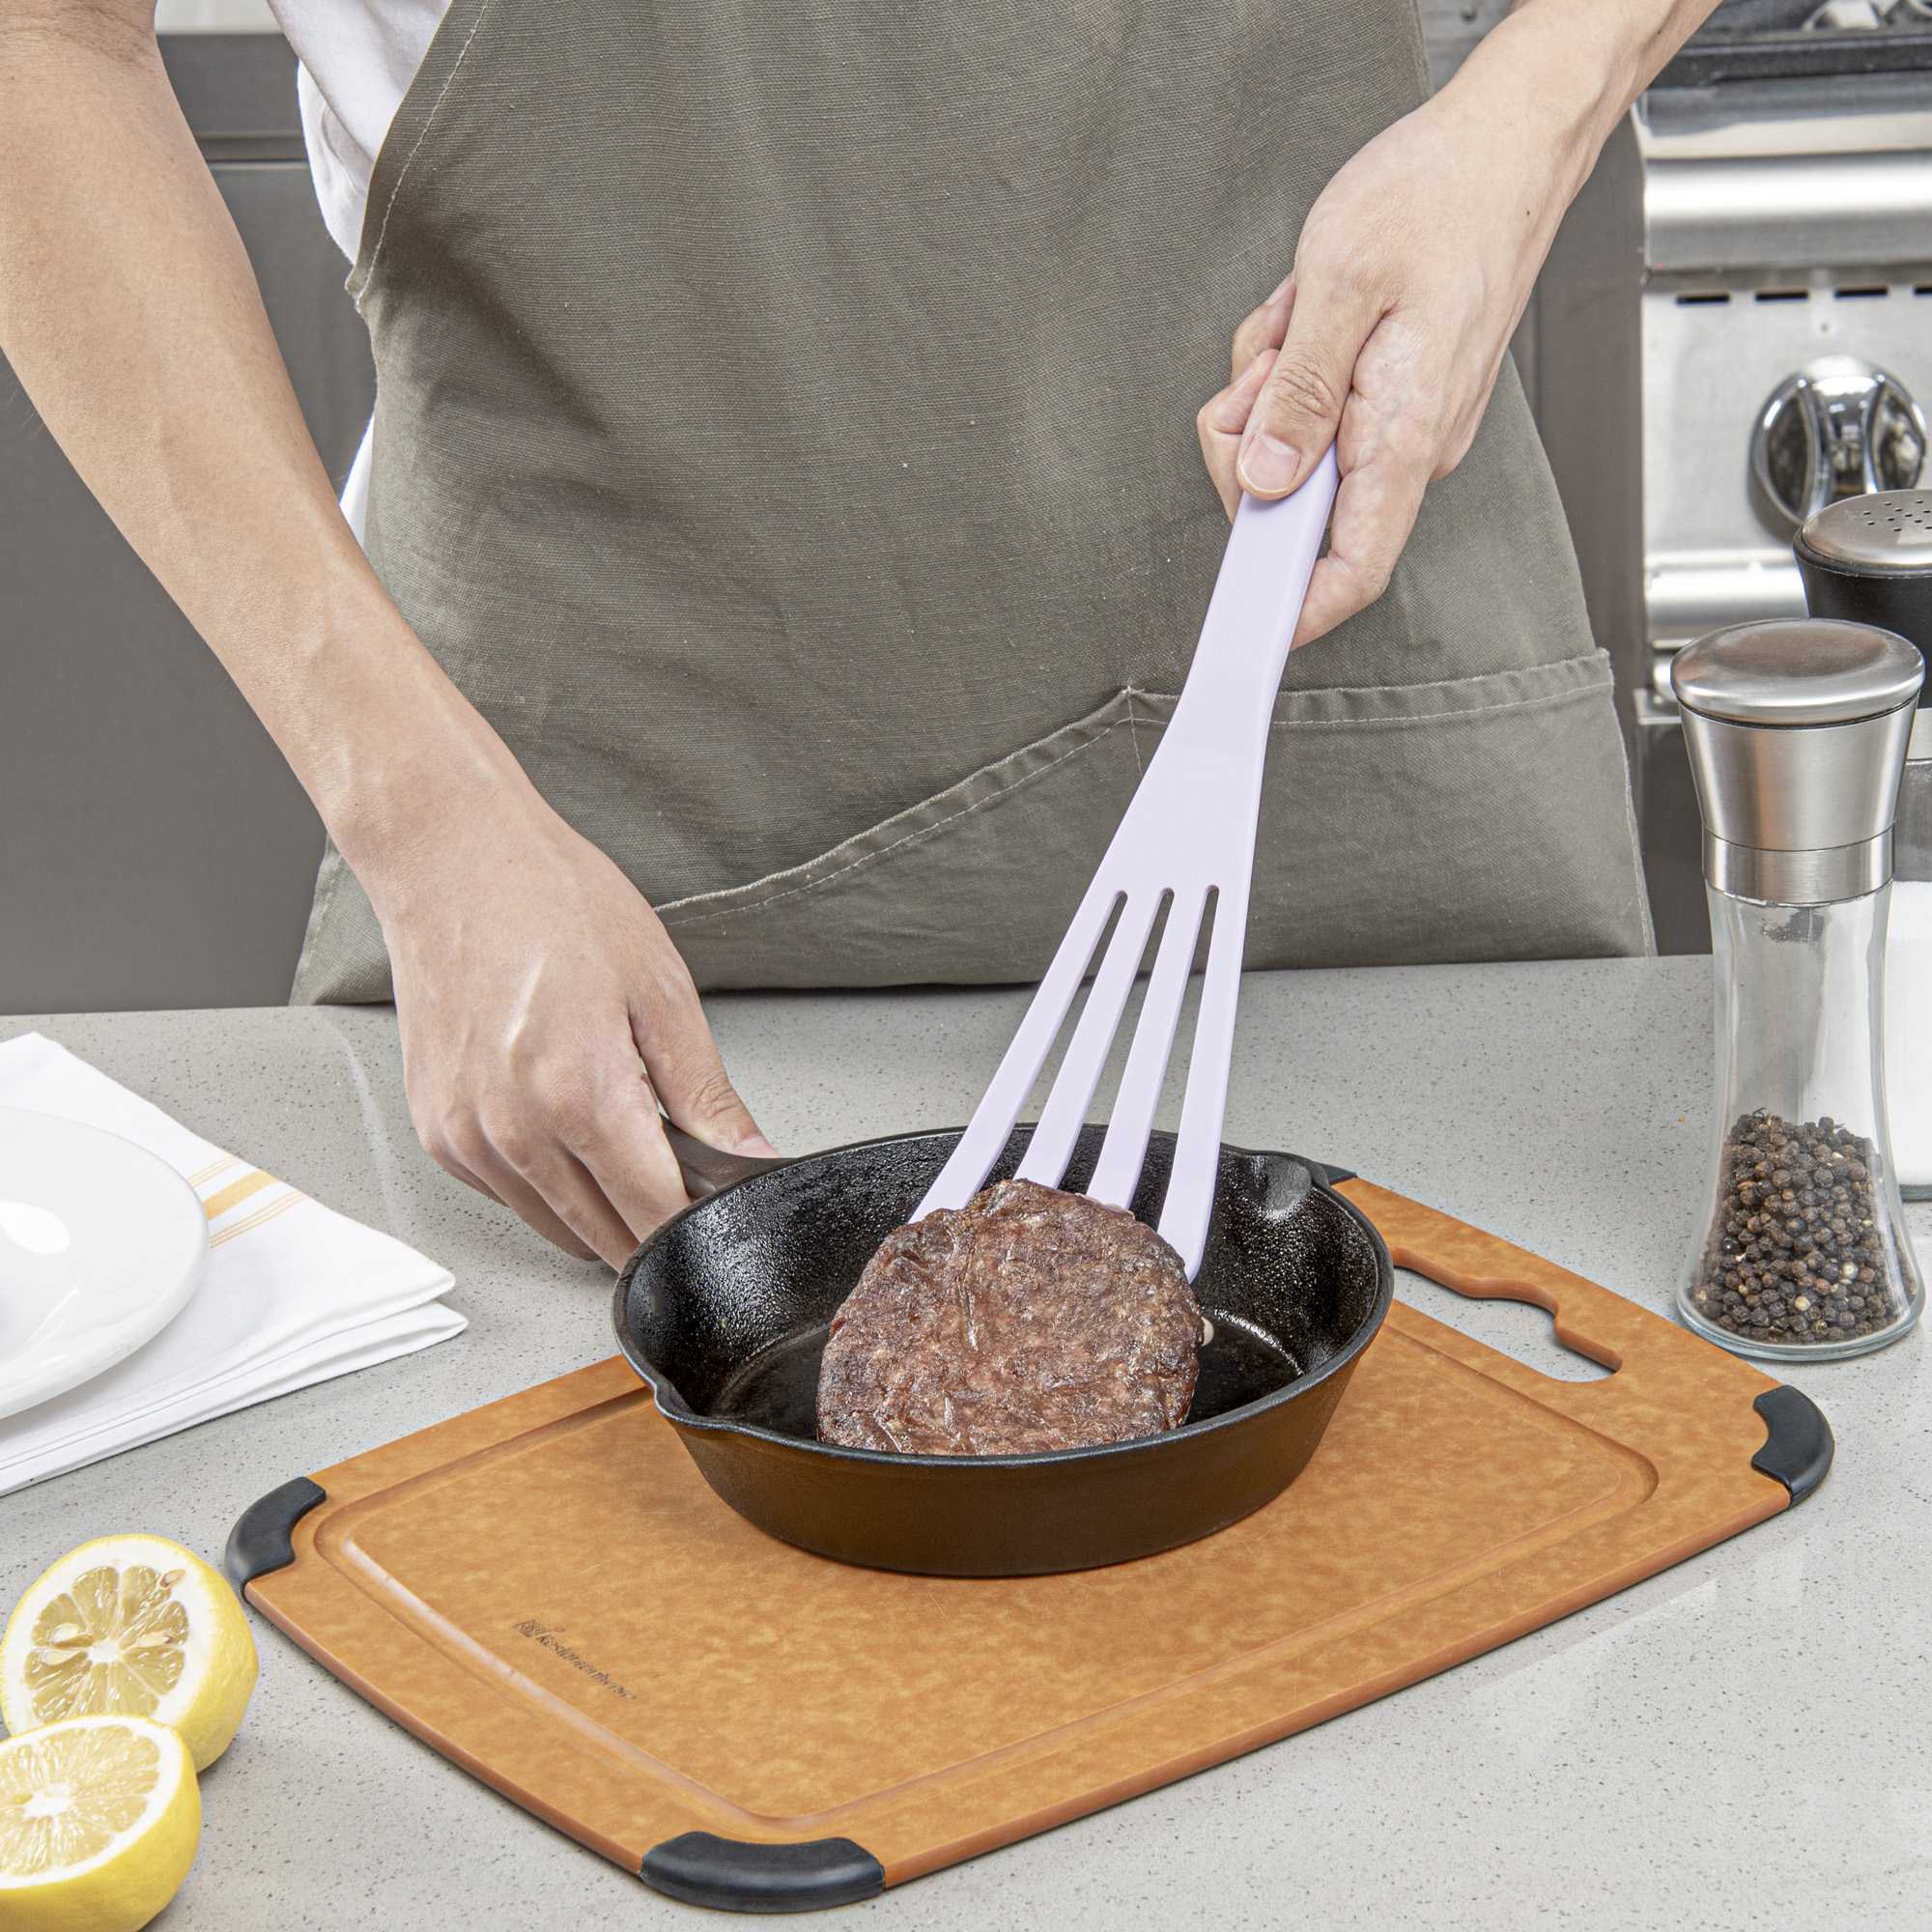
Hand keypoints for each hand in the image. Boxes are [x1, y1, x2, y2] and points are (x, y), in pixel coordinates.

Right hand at [364, 774, 775, 1268]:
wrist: (450, 859)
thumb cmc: (551, 902)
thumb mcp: (660, 989)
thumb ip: (707, 1094)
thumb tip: (750, 1159)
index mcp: (581, 1093)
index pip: (657, 1219)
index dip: (703, 1224)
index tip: (723, 1206)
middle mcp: (515, 1131)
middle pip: (608, 1238)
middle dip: (657, 1218)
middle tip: (680, 1161)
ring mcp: (467, 1139)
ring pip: (558, 1228)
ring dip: (603, 1206)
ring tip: (619, 1126)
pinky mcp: (439, 1136)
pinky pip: (511, 1196)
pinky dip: (550, 1181)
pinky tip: (564, 1119)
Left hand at [1196, 86, 1575, 646]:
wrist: (1509, 141)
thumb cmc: (1440, 195)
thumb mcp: (1341, 286)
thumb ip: (1296, 396)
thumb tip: (1263, 482)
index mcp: (1407, 434)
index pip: (1352, 568)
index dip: (1294, 609)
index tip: (1244, 623)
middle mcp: (1412, 445)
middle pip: (1298, 505)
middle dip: (1252, 442)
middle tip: (1265, 362)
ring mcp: (1404, 423)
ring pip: (1297, 449)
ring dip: (1272, 388)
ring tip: (1304, 316)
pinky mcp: (1393, 396)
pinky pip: (1317, 410)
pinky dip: (1295, 366)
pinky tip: (1315, 314)